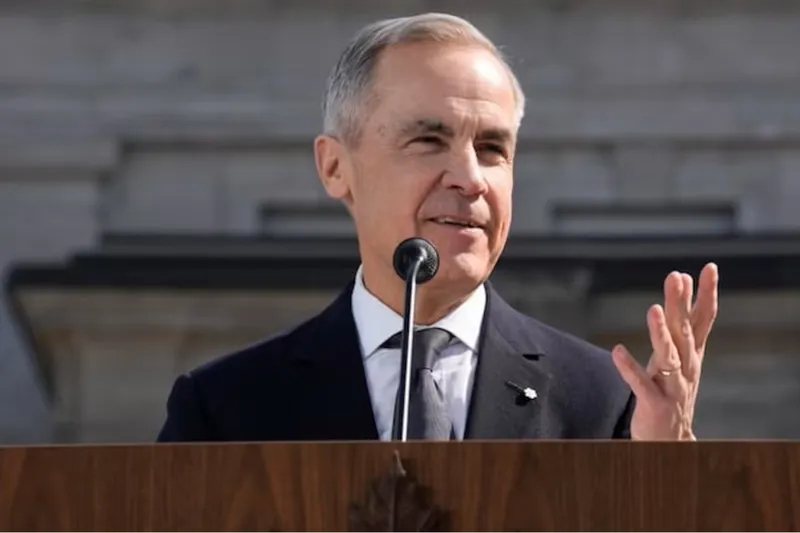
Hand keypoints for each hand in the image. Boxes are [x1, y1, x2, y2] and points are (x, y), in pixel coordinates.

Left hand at [611, 263, 718, 440]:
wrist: (670, 440)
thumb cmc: (670, 390)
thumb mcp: (678, 356)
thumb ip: (679, 325)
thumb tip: (679, 286)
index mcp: (692, 354)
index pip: (704, 319)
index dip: (707, 294)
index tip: (708, 267)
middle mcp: (687, 367)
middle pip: (684, 331)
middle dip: (680, 304)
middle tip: (676, 276)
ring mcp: (672, 386)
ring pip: (668, 356)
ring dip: (660, 332)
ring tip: (653, 309)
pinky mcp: (654, 403)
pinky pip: (641, 383)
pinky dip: (629, 367)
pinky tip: (617, 351)